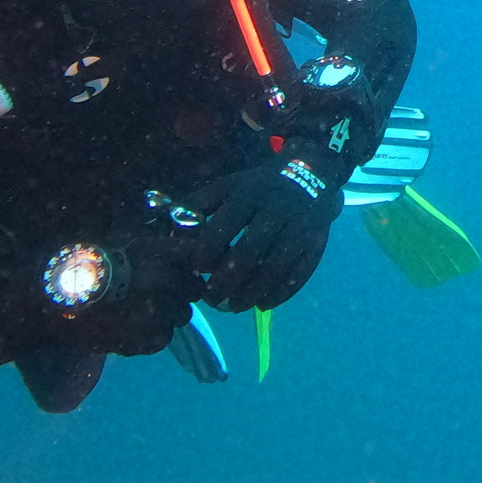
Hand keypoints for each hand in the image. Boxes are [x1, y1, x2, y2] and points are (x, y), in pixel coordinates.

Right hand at [0, 238, 195, 356]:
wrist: (51, 299)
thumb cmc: (83, 262)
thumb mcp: (121, 237)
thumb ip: (155, 238)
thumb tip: (184, 237)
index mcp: (159, 251)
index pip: (201, 256)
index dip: (194, 262)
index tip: (186, 267)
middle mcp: (164, 280)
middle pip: (194, 288)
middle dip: (181, 289)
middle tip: (157, 290)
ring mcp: (159, 312)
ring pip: (182, 314)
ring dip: (169, 312)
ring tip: (140, 308)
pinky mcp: (149, 340)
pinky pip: (164, 337)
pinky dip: (152, 333)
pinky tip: (130, 324)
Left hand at [178, 157, 344, 311]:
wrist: (312, 176)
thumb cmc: (258, 188)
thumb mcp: (228, 186)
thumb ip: (197, 204)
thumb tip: (165, 225)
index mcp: (248, 194)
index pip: (224, 226)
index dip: (207, 252)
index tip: (197, 269)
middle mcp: (275, 210)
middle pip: (249, 252)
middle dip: (227, 281)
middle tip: (211, 299)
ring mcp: (299, 228)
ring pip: (275, 268)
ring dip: (251, 293)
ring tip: (233, 306)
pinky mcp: (316, 244)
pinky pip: (300, 275)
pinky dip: (280, 295)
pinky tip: (261, 304)